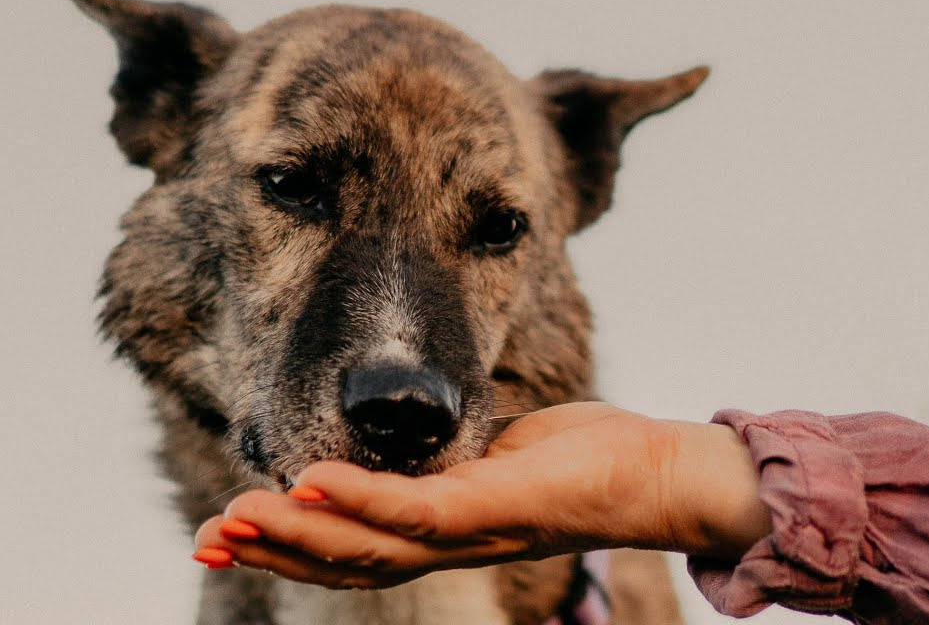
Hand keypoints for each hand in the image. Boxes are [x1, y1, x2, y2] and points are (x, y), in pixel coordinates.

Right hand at [193, 402, 770, 588]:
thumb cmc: (584, 456)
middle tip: (204, 540)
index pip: (353, 549)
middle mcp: (449, 545)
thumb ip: (449, 453)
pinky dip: (360, 499)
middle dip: (271, 552)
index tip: (229, 532)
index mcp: (444, 531)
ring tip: (235, 518)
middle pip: (345, 561)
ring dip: (296, 533)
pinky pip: (416, 512)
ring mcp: (471, 532)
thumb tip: (410, 436)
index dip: (289, 547)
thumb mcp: (498, 449)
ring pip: (367, 547)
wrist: (655, 471)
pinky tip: (312, 480)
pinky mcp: (495, 509)